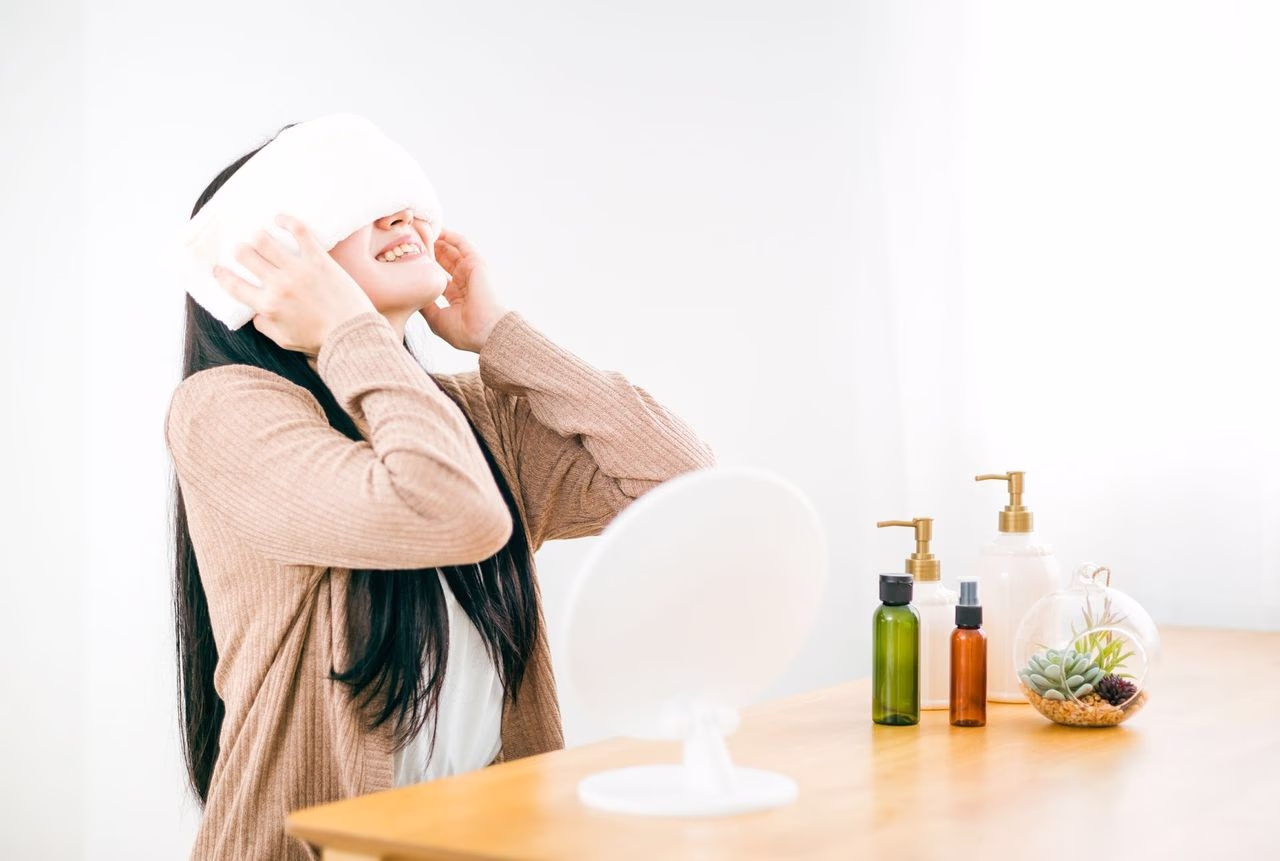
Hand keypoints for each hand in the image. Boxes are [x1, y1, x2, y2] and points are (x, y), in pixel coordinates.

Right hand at [211, 214, 376, 356]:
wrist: (353, 334)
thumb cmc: (319, 341)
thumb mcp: (283, 340)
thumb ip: (263, 324)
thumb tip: (254, 311)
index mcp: (267, 306)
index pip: (232, 284)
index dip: (221, 274)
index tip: (218, 268)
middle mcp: (278, 285)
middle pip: (244, 255)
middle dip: (239, 251)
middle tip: (243, 252)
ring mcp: (298, 270)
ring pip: (265, 240)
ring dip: (258, 237)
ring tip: (260, 238)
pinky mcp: (319, 259)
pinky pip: (299, 231)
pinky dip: (286, 220)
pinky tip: (279, 219)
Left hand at [421, 228, 508, 352]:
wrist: (485, 332)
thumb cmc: (464, 331)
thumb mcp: (436, 319)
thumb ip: (425, 304)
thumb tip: (411, 293)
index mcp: (457, 297)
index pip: (439, 276)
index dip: (425, 268)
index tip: (408, 260)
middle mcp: (465, 282)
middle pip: (443, 261)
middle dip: (428, 250)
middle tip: (411, 240)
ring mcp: (471, 272)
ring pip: (451, 250)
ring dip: (436, 240)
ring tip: (419, 230)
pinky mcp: (476, 262)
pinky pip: (461, 243)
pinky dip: (448, 235)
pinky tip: (434, 229)